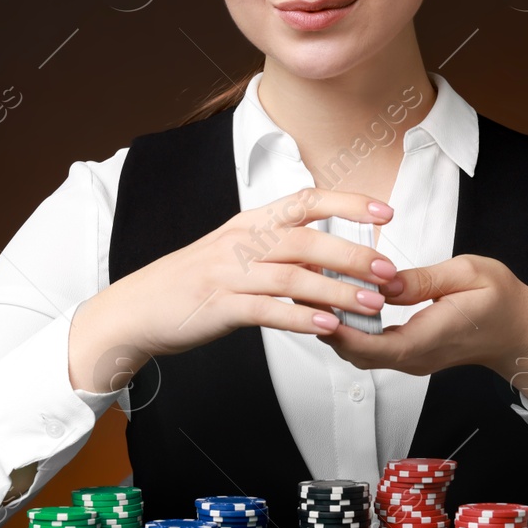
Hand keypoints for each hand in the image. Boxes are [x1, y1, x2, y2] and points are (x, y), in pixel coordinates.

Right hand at [68, 188, 399, 392]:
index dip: (348, 203)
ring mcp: (230, 274)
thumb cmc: (192, 282)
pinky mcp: (221, 307)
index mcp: (249, 223)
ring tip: (371, 303)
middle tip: (389, 270)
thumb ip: (277, 249)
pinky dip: (301, 318)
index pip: (305, 201)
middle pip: (307, 240)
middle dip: (353, 254)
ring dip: (338, 291)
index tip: (385, 212)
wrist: (138, 309)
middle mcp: (241, 241)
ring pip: (294, 277)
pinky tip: (329, 327)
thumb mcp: (234, 252)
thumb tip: (328, 255)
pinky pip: (269, 311)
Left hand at [309, 254, 527, 400]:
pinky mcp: (408, 354)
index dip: (336, 329)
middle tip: (299, 287)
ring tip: (312, 290)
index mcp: (428, 339)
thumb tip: (385, 283)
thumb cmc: (501, 301)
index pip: (370, 345)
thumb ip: (424, 280)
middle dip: (323, 324)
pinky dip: (349, 328)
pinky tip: (338, 300)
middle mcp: (413, 357)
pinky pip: (370, 347)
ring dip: (333, 326)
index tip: (311, 303)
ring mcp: (410, 359)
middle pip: (354, 352)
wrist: (521, 334)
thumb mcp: (469, 273)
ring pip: (358, 352)